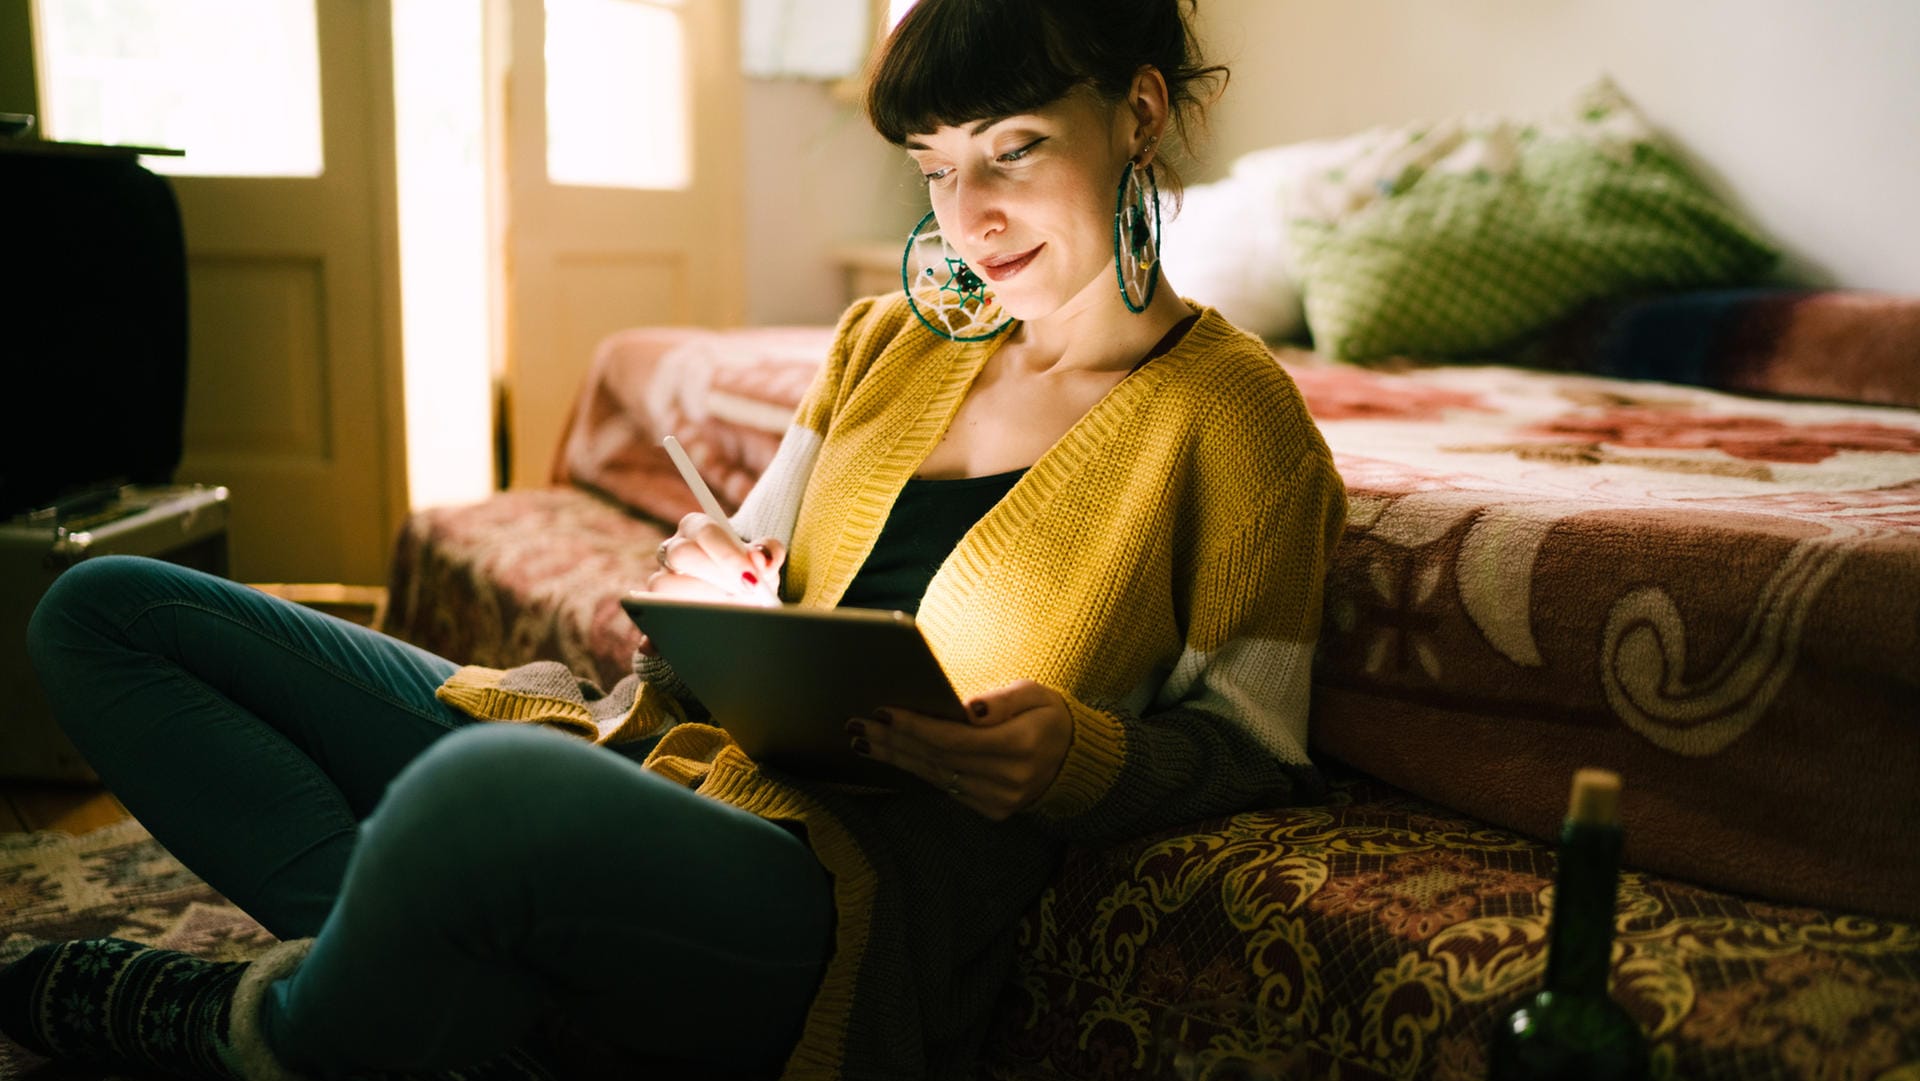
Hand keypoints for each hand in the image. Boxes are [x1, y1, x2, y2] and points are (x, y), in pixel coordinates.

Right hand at [637, 513, 784, 655]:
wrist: (737, 590)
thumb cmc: (748, 570)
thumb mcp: (763, 558)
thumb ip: (768, 553)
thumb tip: (761, 560)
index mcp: (698, 528)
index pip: (707, 533)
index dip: (728, 556)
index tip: (752, 580)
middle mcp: (673, 549)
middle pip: (680, 554)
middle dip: (714, 578)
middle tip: (743, 599)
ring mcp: (659, 578)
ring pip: (661, 585)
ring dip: (695, 604)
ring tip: (728, 618)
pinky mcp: (651, 609)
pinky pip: (646, 619)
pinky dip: (656, 635)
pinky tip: (673, 646)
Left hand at [848, 680, 1072, 818]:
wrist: (1073, 758)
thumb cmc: (1047, 715)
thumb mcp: (1035, 694)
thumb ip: (1001, 700)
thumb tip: (966, 708)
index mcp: (1021, 746)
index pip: (954, 739)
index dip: (915, 726)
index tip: (883, 711)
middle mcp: (1009, 779)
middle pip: (937, 759)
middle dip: (894, 741)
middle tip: (858, 725)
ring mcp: (999, 800)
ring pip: (936, 776)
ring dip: (897, 757)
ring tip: (864, 740)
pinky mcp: (991, 810)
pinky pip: (945, 787)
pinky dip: (917, 770)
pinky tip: (893, 756)